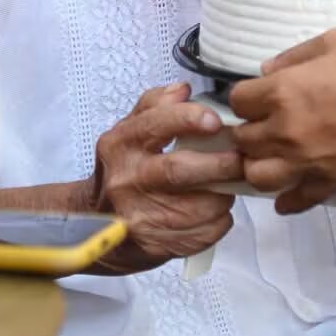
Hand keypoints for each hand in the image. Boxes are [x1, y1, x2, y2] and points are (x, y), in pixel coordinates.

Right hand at [82, 82, 244, 273]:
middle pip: (179, 170)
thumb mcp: (129, 131)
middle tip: (240, 160)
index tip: (216, 121)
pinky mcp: (154, 245)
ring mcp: (139, 216)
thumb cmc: (124, 170)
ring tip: (228, 186)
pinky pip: (202, 234)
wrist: (94, 223)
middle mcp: (127, 179)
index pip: (155, 124)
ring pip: (198, 207)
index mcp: (122, 144)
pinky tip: (216, 212)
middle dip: (219, 164)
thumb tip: (183, 90)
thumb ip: (155, 106)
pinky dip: (218, 222)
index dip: (188, 119)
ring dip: (223, 196)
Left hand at [232, 29, 335, 213]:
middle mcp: (288, 131)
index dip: (247, 95)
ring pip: (258, 176)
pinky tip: (286, 191)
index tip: (259, 93)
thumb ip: (294, 56)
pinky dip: (287, 199)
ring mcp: (309, 160)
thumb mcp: (334, 40)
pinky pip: (297, 200)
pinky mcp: (333, 180)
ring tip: (271, 151)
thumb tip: (268, 70)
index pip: (238, 101)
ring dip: (258, 163)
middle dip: (249, 128)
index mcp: (284, 92)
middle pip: (243, 140)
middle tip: (265, 119)